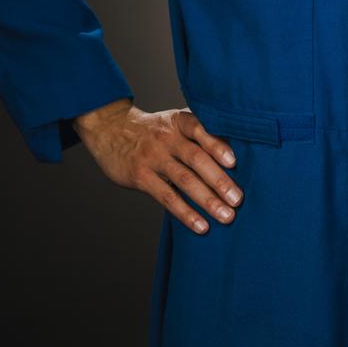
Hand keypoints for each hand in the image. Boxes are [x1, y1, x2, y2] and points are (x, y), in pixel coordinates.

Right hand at [72, 98, 243, 233]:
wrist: (110, 129)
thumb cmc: (153, 129)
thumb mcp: (173, 122)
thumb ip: (198, 134)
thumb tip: (234, 156)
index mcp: (179, 121)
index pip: (200, 129)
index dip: (217, 145)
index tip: (234, 162)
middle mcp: (167, 137)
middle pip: (196, 158)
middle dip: (219, 180)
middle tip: (238, 199)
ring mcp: (153, 157)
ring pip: (184, 180)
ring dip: (207, 200)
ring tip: (226, 216)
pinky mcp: (141, 176)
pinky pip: (167, 197)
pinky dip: (186, 213)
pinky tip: (201, 225)